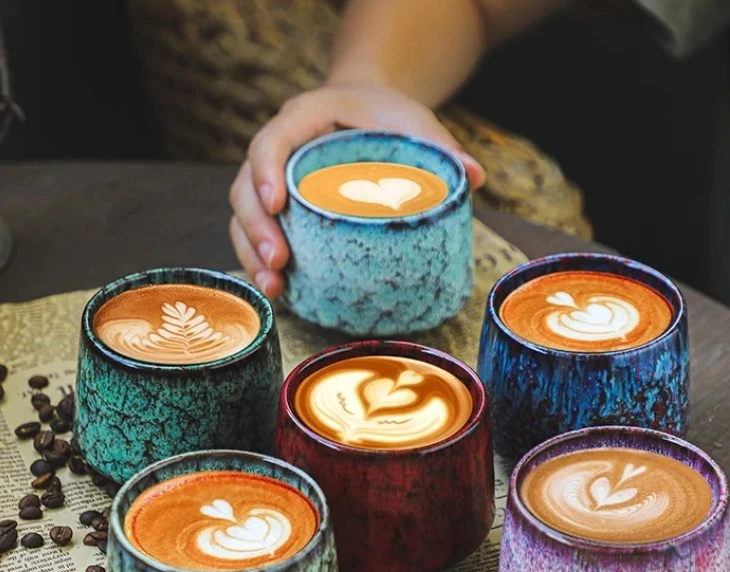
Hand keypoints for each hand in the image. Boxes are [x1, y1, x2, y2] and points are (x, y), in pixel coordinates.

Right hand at [229, 83, 485, 297]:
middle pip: (246, 186)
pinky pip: (254, 233)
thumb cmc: (386, 116)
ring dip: (252, 254)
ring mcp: (271, 179)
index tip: (276, 202)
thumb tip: (474, 177)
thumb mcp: (414, 121)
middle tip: (279, 263)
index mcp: (304, 119)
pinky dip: (260, 262)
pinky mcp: (277, 206)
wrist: (364, 108)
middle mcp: (278, 148)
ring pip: (242, 215)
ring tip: (275, 289)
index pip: (272, 141)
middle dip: (256, 227)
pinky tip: (279, 292)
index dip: (266, 171)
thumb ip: (440, 145)